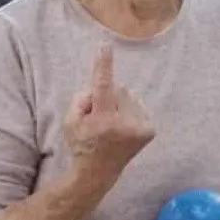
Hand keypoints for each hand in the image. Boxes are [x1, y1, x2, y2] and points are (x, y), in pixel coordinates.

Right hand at [63, 45, 156, 183]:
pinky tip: (123, 126)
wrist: (100, 171)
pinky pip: (138, 103)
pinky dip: (129, 110)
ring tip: (111, 125)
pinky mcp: (150, 130)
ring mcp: (140, 129)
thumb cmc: (82, 143)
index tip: (105, 47)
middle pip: (117, 88)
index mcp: (102, 121)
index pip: (102, 87)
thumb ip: (81, 98)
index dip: (103, 66)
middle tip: (99, 119)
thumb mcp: (70, 121)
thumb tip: (101, 85)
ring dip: (118, 103)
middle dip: (106, 97)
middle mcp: (125, 125)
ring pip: (128, 94)